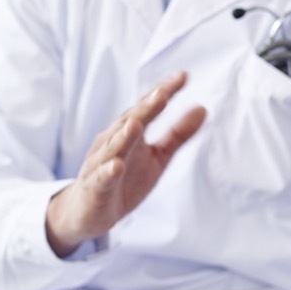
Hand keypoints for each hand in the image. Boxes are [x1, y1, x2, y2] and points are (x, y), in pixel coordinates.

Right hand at [46, 71, 205, 255]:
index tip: (183, 77)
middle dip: (145, 108)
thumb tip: (202, 108)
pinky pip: (101, 178)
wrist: (87, 212)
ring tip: (137, 124)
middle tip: (161, 94)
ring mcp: (100, 164)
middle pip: (129, 121)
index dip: (164, 92)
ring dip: (124, 135)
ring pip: (112, 147)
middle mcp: (112, 141)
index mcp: (128, 132)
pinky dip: (108, 171)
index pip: (146, 107)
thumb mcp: (157, 157)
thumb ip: (178, 134)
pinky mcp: (95, 188)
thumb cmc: (124, 179)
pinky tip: (116, 165)